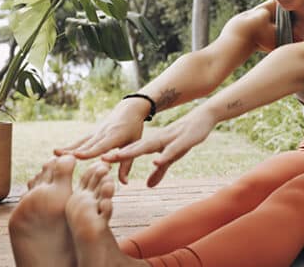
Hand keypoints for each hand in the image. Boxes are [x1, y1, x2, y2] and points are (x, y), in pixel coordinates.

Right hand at [54, 99, 147, 170]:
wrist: (130, 108)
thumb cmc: (134, 129)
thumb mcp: (135, 145)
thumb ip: (127, 164)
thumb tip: (124, 183)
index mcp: (114, 136)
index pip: (101, 146)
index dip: (89, 151)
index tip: (78, 156)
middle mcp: (103, 133)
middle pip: (87, 144)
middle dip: (73, 150)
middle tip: (59, 157)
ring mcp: (96, 132)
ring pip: (81, 141)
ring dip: (68, 147)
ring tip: (55, 153)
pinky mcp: (92, 132)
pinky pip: (81, 140)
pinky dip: (70, 145)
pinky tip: (59, 151)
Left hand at [101, 109, 215, 187]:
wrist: (203, 117)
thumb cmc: (186, 137)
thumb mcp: (172, 157)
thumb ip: (160, 171)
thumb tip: (147, 186)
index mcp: (153, 144)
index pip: (132, 151)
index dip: (116, 157)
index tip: (100, 163)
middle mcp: (157, 140)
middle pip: (134, 148)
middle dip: (118, 154)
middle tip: (101, 159)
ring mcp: (168, 139)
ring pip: (148, 147)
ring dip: (133, 152)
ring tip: (118, 156)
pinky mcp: (182, 141)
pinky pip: (171, 150)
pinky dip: (163, 156)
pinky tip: (155, 162)